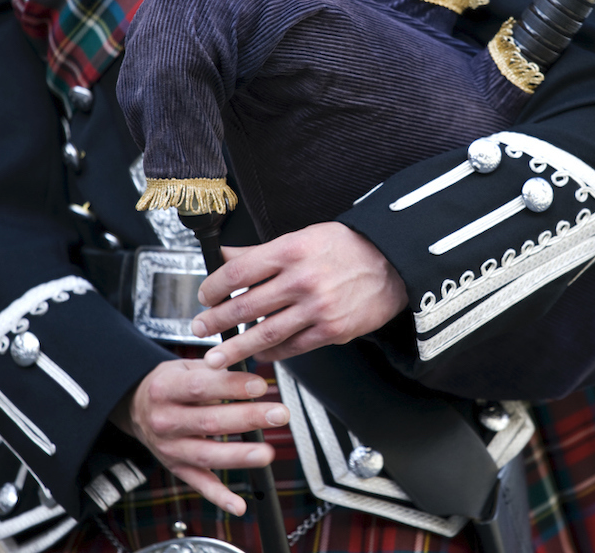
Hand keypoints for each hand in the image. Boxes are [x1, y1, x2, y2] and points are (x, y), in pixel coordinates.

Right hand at [111, 359, 289, 514]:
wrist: (136, 407)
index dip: (231, 387)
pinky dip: (219, 497)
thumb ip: (215, 370)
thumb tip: (251, 375)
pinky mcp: (177, 468)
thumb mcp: (185, 367)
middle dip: (248, 418)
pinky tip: (239, 504)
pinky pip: (199, 484)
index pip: (200, 387)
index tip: (260, 386)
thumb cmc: (169, 384)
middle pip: (209, 422)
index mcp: (166, 389)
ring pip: (206, 455)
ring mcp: (170, 448)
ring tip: (267, 453)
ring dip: (238, 456)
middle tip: (279, 414)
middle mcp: (165, 421)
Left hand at [192, 222, 408, 367]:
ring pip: (265, 333)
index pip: (238, 272)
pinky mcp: (332, 330)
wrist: (394, 263)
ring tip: (217, 357)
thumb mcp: (304, 237)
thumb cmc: (349, 247)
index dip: (213, 287)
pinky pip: (293, 347)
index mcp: (291, 251)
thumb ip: (263, 252)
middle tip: (199, 330)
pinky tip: (260, 355)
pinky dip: (272, 353)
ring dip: (236, 348)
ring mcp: (317, 308)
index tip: (204, 296)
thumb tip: (226, 256)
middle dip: (216, 322)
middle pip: (245, 306)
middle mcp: (302, 280)